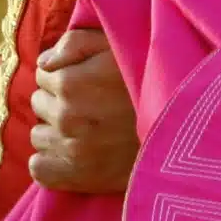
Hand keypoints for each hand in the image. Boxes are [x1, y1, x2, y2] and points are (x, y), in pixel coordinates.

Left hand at [28, 28, 139, 194]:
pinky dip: (50, 162)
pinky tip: (71, 154)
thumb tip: (43, 62)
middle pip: (39, 103)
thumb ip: (76, 43)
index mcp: (70, 82)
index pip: (42, 74)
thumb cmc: (152, 80)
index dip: (62, 74)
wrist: (182, 129)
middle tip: (89, 105)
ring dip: (55, 131)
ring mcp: (70, 149)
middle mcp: (66, 116)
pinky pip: (40, 169)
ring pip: (38, 136)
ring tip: (85, 129)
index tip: (84, 80)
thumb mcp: (118, 46)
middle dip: (57, 101)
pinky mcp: (77, 177)